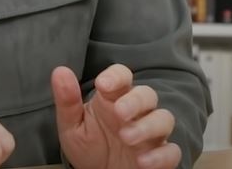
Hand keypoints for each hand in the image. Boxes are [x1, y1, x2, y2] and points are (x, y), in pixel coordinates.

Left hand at [52, 65, 181, 168]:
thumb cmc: (88, 146)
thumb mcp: (72, 125)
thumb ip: (67, 101)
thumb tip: (60, 71)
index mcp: (113, 99)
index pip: (122, 76)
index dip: (116, 76)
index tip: (103, 84)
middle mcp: (136, 112)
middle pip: (147, 94)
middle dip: (135, 101)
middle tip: (119, 112)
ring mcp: (151, 133)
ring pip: (164, 119)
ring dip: (148, 126)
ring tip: (126, 137)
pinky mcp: (161, 156)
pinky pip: (171, 151)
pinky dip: (160, 156)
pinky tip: (143, 161)